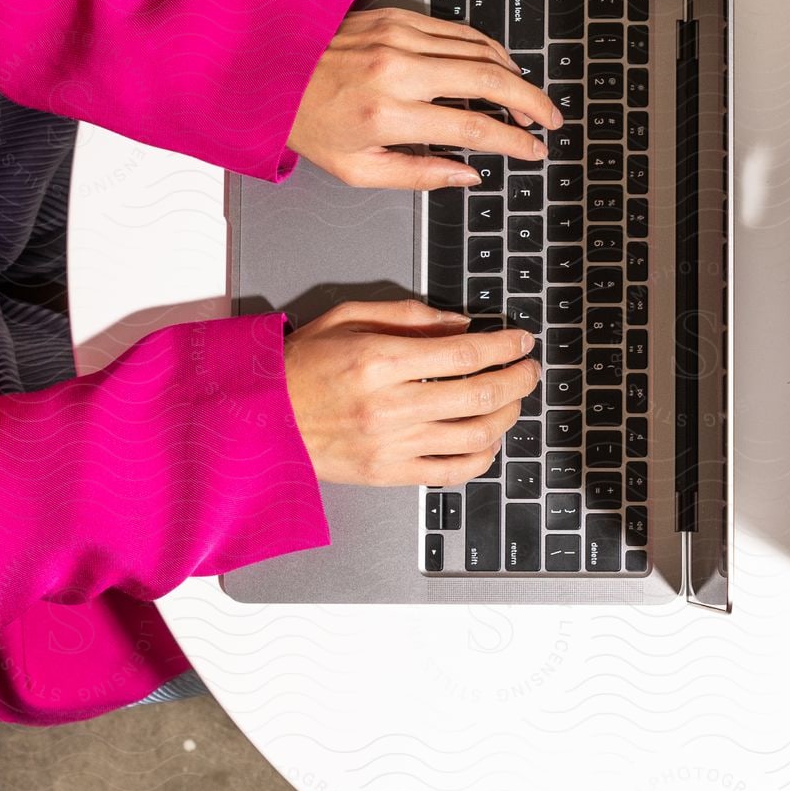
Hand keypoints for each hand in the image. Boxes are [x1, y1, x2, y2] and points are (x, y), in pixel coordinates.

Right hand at [283, 300, 538, 485]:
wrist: (260, 418)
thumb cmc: (303, 365)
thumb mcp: (349, 318)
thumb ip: (409, 316)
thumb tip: (461, 324)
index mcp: (381, 361)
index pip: (466, 354)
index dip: (505, 347)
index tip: (521, 340)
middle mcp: (391, 406)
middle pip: (480, 395)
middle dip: (518, 379)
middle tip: (529, 369)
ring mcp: (392, 445)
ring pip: (476, 435)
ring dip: (508, 415)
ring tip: (514, 400)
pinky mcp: (389, 474)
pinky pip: (453, 472)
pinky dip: (483, 456)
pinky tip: (489, 438)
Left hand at [288, 7, 562, 190]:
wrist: (268, 71)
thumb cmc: (310, 123)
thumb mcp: (359, 169)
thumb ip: (420, 175)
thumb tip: (470, 174)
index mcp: (389, 114)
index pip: (473, 127)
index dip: (514, 142)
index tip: (534, 151)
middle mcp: (398, 71)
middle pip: (490, 80)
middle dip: (531, 102)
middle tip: (550, 120)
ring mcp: (400, 38)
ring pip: (480, 50)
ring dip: (514, 76)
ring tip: (527, 100)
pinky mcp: (398, 19)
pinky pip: (458, 31)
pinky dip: (487, 49)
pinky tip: (499, 67)